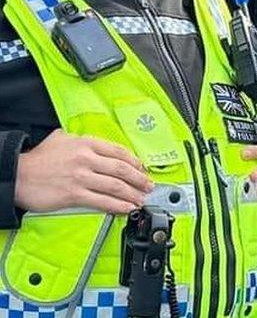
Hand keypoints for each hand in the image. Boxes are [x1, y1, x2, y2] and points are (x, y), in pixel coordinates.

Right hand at [14, 129, 152, 213]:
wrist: (17, 174)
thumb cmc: (38, 158)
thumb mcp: (60, 138)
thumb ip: (80, 139)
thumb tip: (94, 143)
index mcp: (86, 143)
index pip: (118, 151)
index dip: (134, 162)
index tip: (143, 169)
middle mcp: (86, 159)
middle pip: (121, 169)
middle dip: (139, 179)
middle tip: (149, 186)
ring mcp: (81, 177)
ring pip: (115, 186)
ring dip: (132, 194)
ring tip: (141, 199)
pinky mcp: (74, 194)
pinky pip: (102, 201)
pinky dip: (117, 205)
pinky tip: (127, 208)